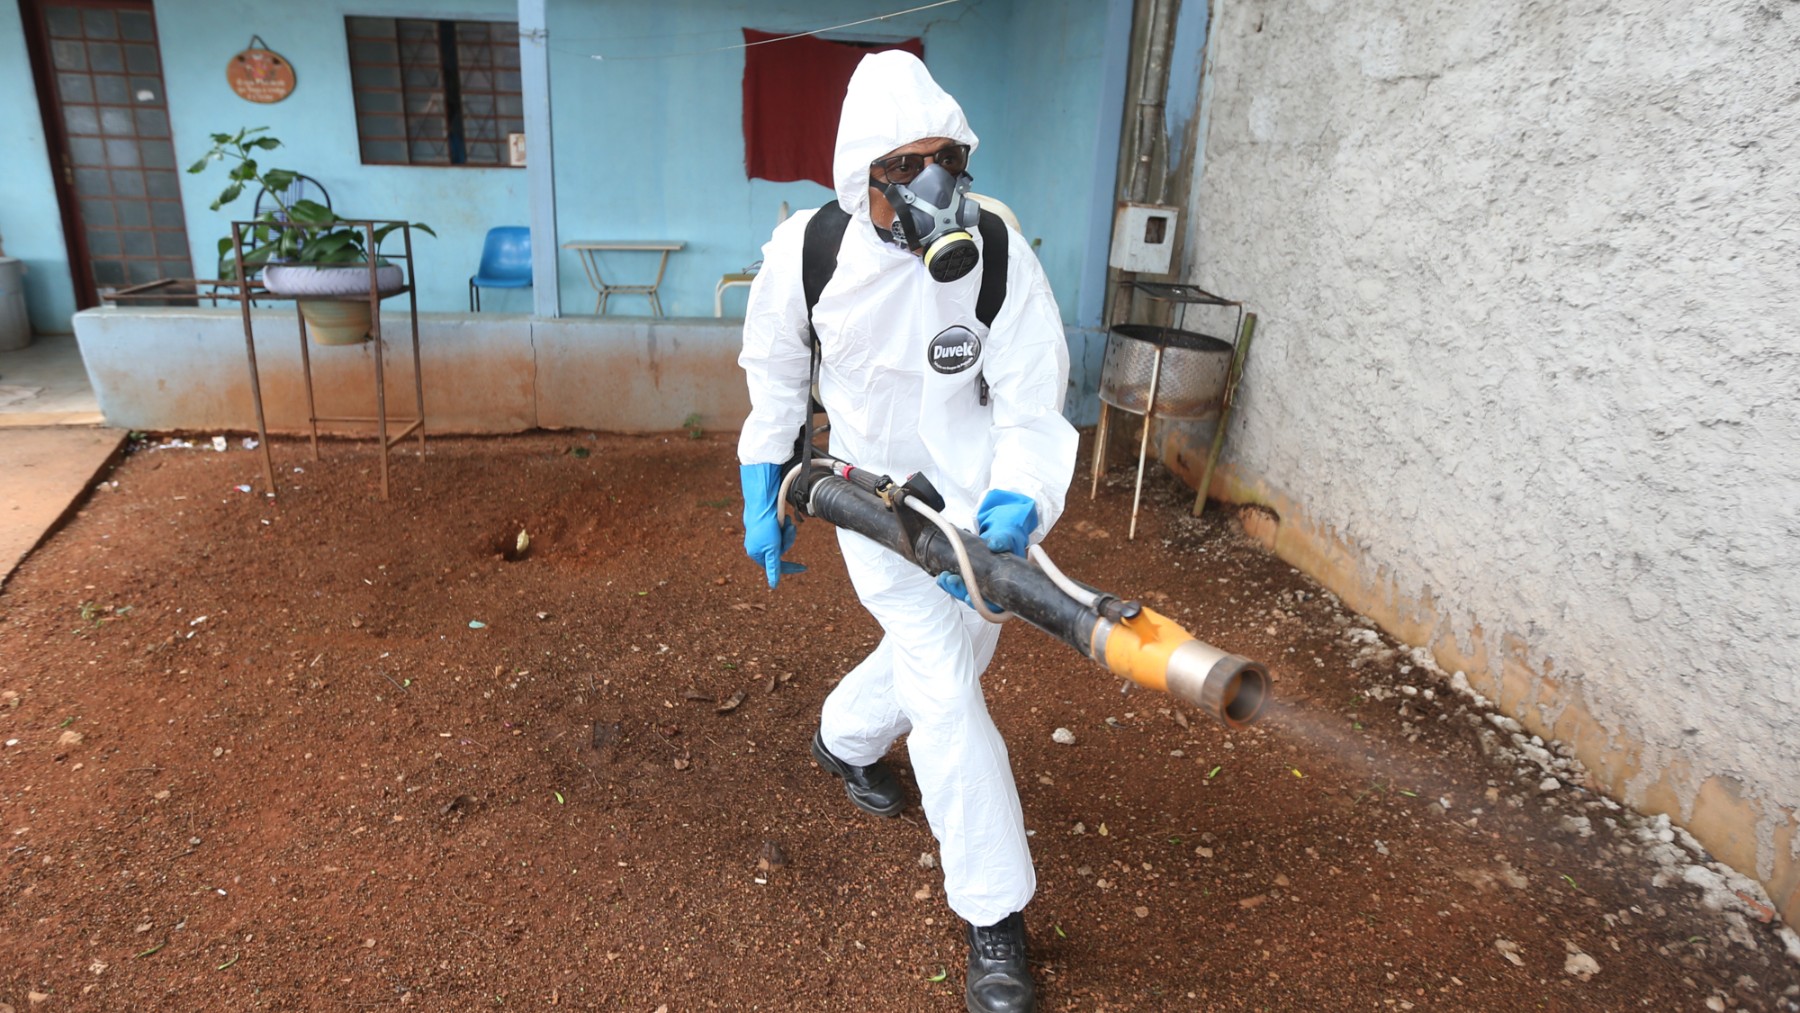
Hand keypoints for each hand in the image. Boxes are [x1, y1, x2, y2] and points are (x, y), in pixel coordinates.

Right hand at [740, 463, 806, 588]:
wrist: (761, 502)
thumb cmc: (765, 526)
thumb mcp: (772, 550)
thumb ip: (773, 568)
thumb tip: (773, 586)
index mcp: (756, 554)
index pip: (776, 566)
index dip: (791, 567)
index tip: (805, 568)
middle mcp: (759, 545)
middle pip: (782, 550)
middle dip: (788, 539)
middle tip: (790, 529)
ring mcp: (763, 533)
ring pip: (783, 538)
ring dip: (788, 530)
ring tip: (786, 521)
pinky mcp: (768, 523)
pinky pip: (782, 528)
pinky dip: (786, 523)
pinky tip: (783, 517)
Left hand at [936, 490, 1037, 607]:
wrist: (1002, 530)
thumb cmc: (1009, 536)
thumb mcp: (1009, 536)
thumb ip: (1004, 540)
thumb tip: (995, 544)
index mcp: (1006, 584)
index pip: (995, 603)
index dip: (982, 605)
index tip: (969, 598)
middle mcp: (993, 586)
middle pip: (977, 600)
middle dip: (961, 592)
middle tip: (951, 580)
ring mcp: (981, 582)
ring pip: (966, 592)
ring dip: (953, 587)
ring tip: (944, 577)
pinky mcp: (971, 575)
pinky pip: (960, 582)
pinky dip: (951, 581)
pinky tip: (942, 576)